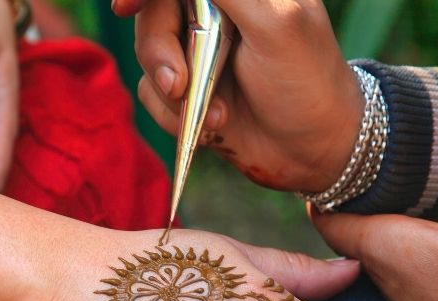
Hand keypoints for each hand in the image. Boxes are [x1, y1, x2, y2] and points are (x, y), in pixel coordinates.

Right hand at [113, 0, 362, 191]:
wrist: (314, 151)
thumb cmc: (306, 82)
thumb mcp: (274, 23)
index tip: (123, 7)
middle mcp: (215, 13)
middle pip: (153, 15)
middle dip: (160, 53)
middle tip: (179, 85)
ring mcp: (199, 53)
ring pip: (148, 57)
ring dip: (173, 94)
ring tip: (217, 116)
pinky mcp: (189, 91)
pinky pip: (153, 95)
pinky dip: (174, 117)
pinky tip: (212, 127)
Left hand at [313, 130, 437, 300]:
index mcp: (378, 244)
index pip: (324, 216)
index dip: (320, 190)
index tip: (323, 167)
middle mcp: (378, 270)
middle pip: (348, 230)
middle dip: (353, 201)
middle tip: (364, 171)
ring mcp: (399, 293)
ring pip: (376, 249)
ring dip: (382, 223)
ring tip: (399, 193)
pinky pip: (402, 266)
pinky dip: (408, 244)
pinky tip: (433, 234)